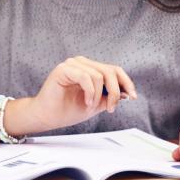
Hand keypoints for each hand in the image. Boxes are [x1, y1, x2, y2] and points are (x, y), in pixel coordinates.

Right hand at [19, 56, 136, 133]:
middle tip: (111, 108)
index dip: (126, 82)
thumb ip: (109, 96)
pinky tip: (86, 102)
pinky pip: (85, 77)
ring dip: (99, 96)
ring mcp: (72, 64)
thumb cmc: (67, 110)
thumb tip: (127, 92)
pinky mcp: (63, 69)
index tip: (132, 97)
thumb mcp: (96, 104)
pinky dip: (90, 92)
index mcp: (90, 68)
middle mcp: (82, 62)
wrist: (47, 117)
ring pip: (99, 75)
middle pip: (109, 71)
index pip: (114, 69)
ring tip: (91, 106)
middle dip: (115, 92)